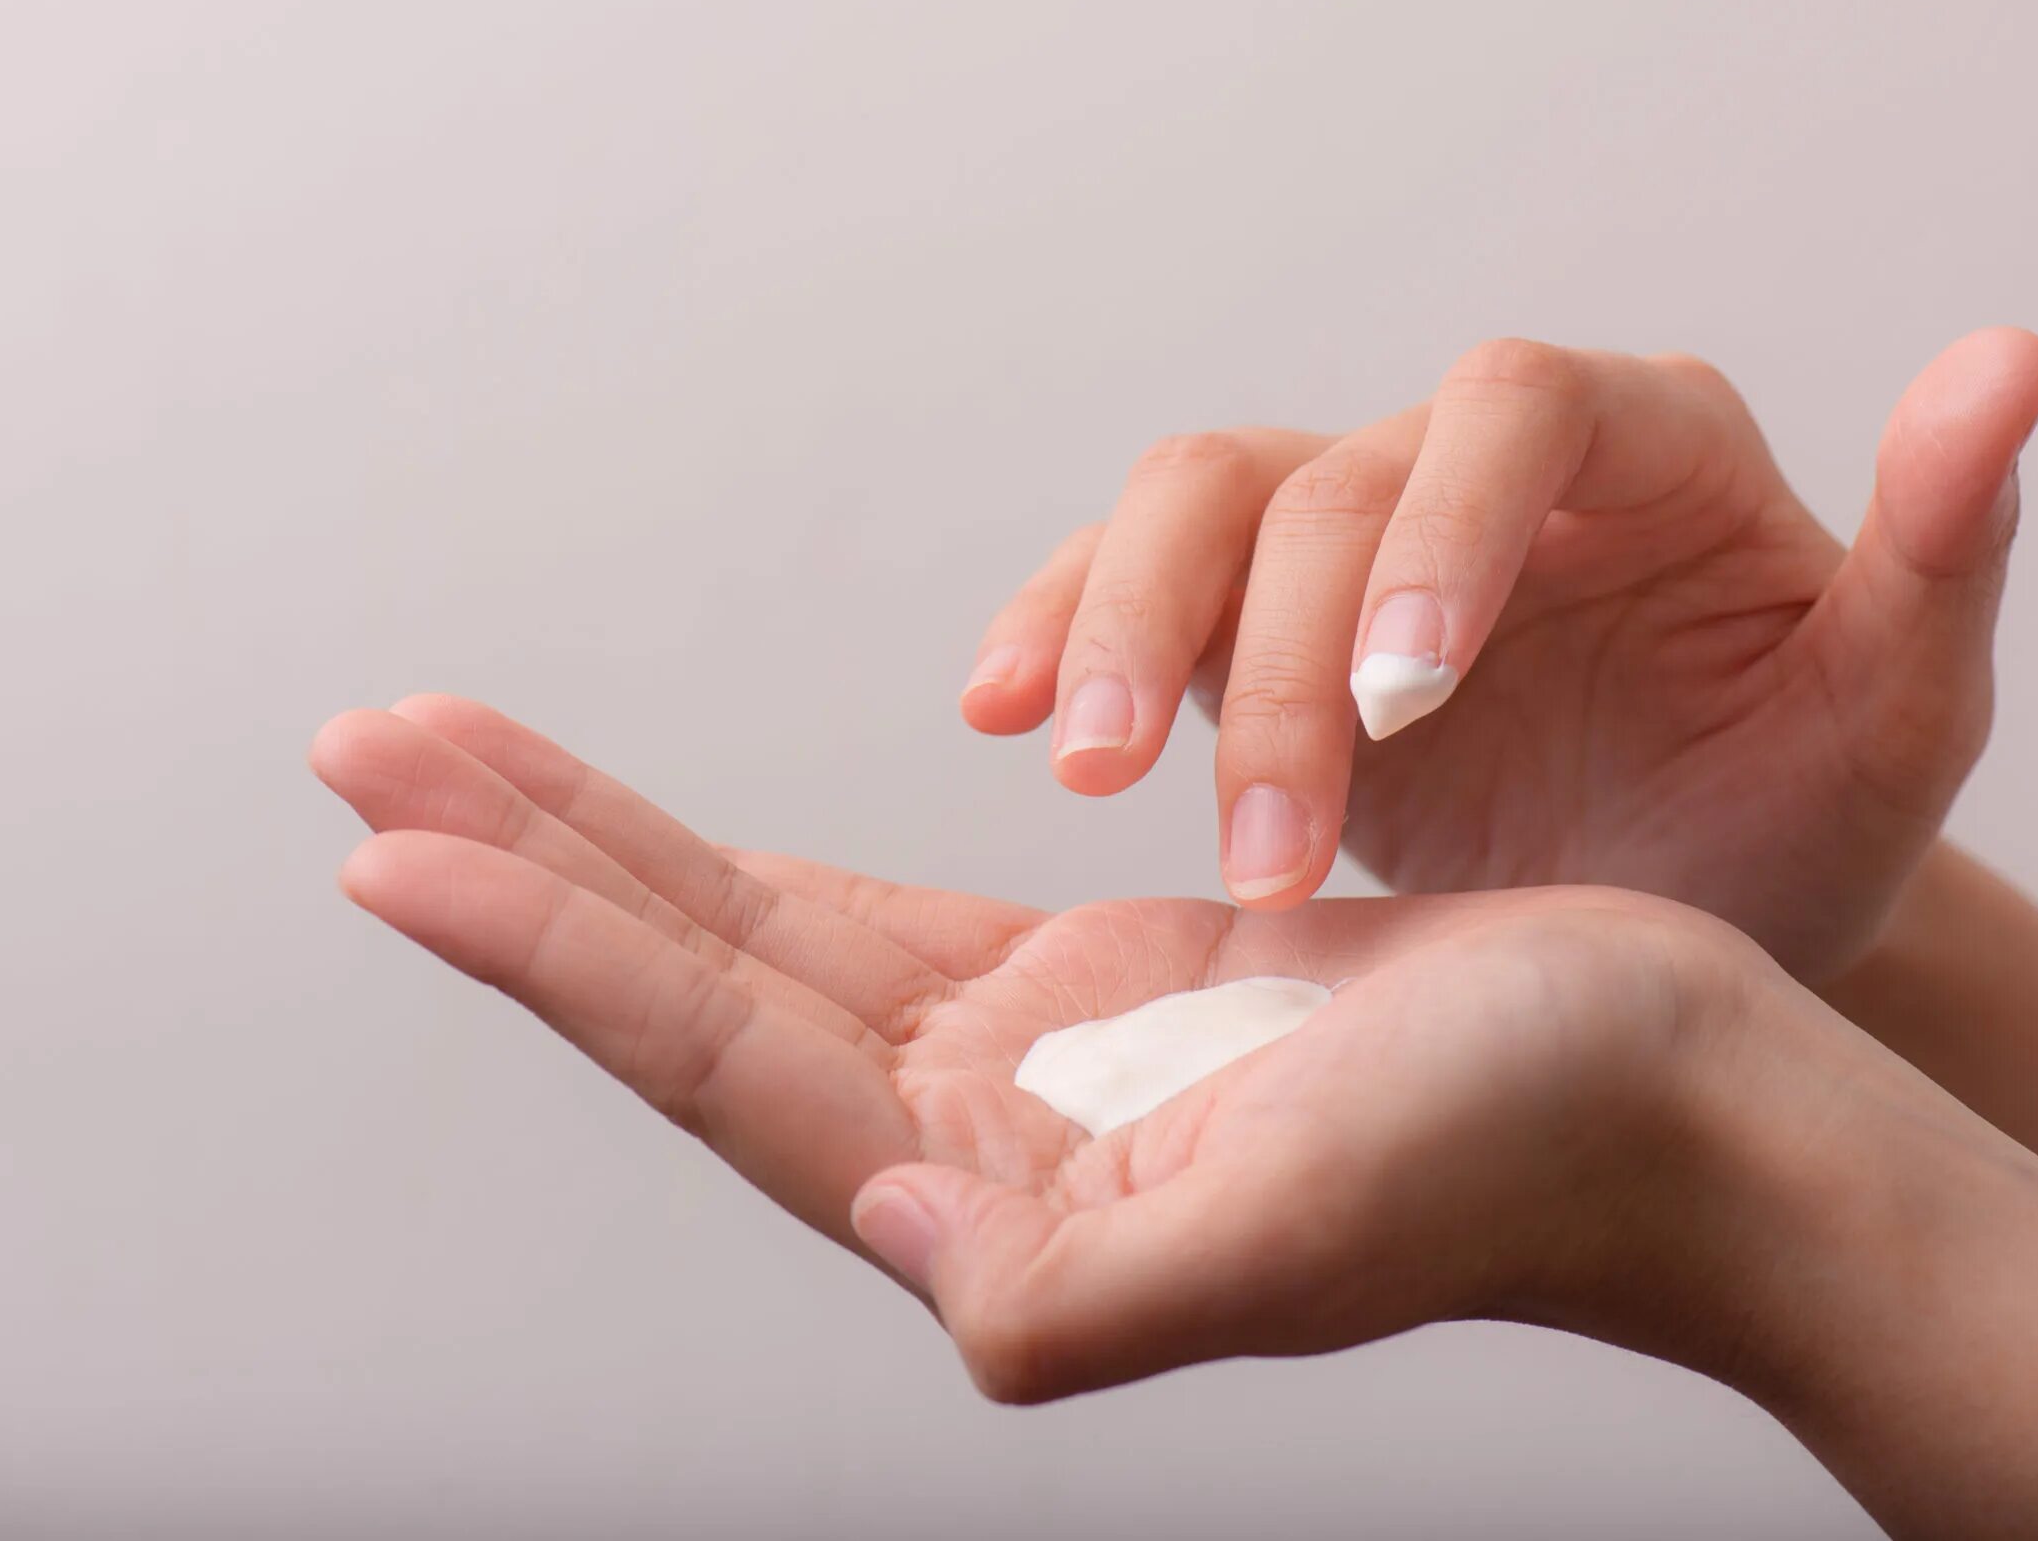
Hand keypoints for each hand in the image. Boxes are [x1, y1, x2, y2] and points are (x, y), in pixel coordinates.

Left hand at [310, 695, 1767, 1399]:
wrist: (1674, 1100)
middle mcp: (979, 1136)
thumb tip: (910, 1241)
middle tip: (363, 743)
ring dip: (607, 846)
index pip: (720, 1057)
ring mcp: (1026, 1064)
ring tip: (460, 749)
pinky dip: (751, 868)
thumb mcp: (1314, 1229)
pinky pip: (869, 912)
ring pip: (759, 937)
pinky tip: (679, 848)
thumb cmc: (1533, 1146)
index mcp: (1002, 1196)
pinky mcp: (1095, 989)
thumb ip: (1093, 1295)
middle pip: (694, 984)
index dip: (554, 952)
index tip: (392, 841)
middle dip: (525, 863)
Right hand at [962, 329, 2037, 979]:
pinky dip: (1053, 627)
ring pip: (1196, 500)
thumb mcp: (1895, 716)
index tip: (1406, 697)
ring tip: (1072, 770)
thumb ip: (1941, 550)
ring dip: (1119, 624)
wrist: (1681, 933)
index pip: (1512, 409)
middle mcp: (1476, 463)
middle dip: (1272, 658)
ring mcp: (1347, 530)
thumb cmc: (1796, 822)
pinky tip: (1001, 710)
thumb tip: (2010, 359)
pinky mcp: (1247, 616)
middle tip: (1264, 844)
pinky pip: (1128, 586)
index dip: (1440, 525)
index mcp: (1640, 448)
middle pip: (1320, 472)